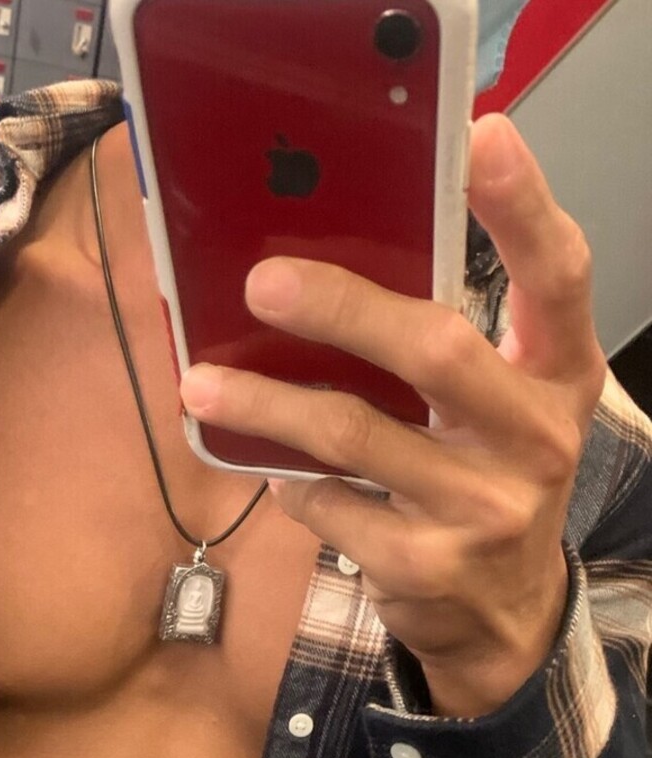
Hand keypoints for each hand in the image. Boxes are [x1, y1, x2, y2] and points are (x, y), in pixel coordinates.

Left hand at [179, 113, 606, 717]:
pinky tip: (270, 468)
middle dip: (341, 308)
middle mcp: (532, 438)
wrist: (504, 617)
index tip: (481, 138)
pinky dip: (287, 482)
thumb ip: (448, 350)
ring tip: (203, 386)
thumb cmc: (487, 483)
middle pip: (435, 348)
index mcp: (557, 377)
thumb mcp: (497, 412)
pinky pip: (327, 505)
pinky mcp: (424, 565)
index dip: (522, 206)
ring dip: (267, 406)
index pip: (557, 276)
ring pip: (355, 435)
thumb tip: (323, 276)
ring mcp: (481, 509)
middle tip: (261, 282)